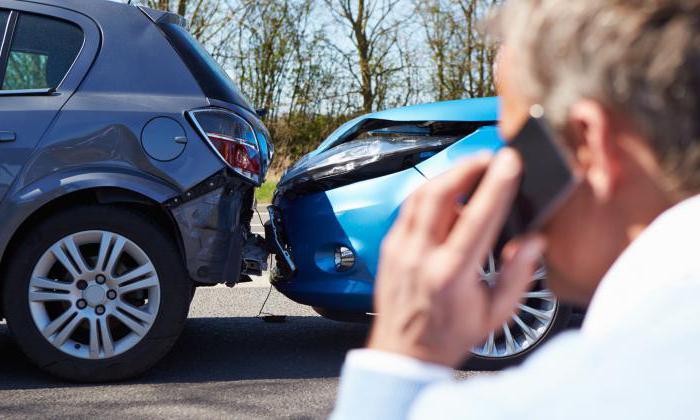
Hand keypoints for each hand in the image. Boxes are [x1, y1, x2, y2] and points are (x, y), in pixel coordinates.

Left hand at [367, 149, 546, 366]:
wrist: (403, 353)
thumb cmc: (449, 336)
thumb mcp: (495, 314)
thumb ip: (518, 275)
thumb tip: (533, 241)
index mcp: (451, 275)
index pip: (476, 218)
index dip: (495, 185)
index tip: (509, 162)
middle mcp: (420, 257)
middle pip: (440, 194)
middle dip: (467, 167)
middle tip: (489, 157)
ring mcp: (400, 249)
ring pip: (419, 195)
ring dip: (447, 175)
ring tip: (471, 168)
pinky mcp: (389, 247)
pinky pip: (408, 208)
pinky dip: (429, 193)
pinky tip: (446, 193)